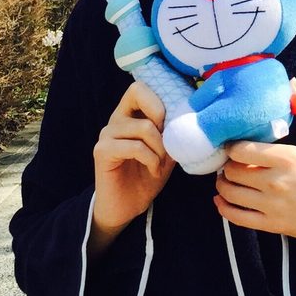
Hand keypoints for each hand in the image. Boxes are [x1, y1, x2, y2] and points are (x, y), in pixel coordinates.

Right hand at [91, 80, 175, 238]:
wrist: (125, 208)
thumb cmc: (146, 177)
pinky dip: (151, 159)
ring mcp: (106, 134)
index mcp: (130, 115)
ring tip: (162, 163)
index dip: (159, 99)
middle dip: (161, 116)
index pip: (140, 87)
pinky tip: (153, 171)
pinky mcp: (102, 151)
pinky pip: (134, 147)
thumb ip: (174, 133)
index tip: (172, 123)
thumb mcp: (167, 152)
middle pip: (137, 92)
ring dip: (160, 148)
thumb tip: (193, 118)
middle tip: (168, 141)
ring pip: (143, 127)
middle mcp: (116, 120)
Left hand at [214, 80, 295, 242]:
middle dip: (227, 165)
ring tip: (227, 178)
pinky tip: (221, 201)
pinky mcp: (272, 224)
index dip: (232, 146)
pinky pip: (238, 218)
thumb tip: (290, 85)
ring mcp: (271, 205)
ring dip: (223, 185)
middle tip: (231, 162)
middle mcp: (274, 182)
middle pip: (232, 171)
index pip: (241, 150)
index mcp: (286, 158)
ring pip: (231, 194)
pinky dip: (224, 208)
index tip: (233, 144)